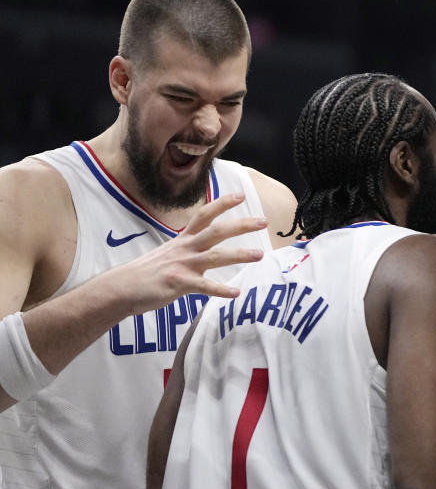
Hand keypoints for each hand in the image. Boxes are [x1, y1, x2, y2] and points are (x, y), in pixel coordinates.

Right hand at [114, 193, 267, 311]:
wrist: (119, 288)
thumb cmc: (145, 273)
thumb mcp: (168, 253)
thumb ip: (187, 249)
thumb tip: (202, 248)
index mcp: (182, 240)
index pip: (203, 215)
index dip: (221, 204)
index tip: (240, 196)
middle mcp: (185, 248)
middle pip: (216, 231)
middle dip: (241, 225)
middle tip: (263, 221)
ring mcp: (182, 265)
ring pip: (215, 256)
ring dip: (239, 255)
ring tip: (260, 255)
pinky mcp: (178, 283)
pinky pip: (204, 287)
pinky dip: (221, 290)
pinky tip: (236, 293)